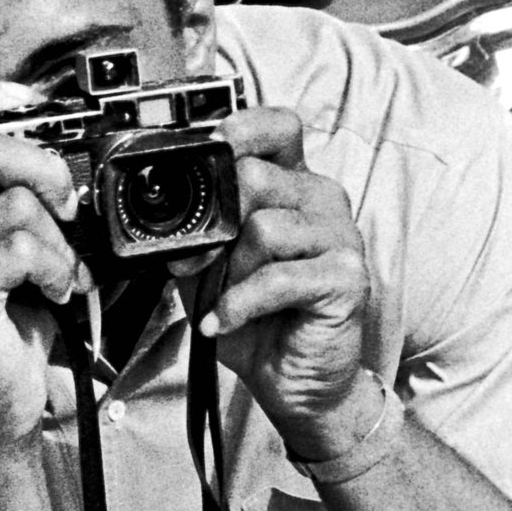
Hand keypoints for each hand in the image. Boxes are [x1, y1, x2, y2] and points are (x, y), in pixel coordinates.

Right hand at [0, 82, 86, 460]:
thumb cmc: (4, 327)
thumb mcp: (9, 251)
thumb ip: (18, 199)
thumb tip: (72, 158)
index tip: (31, 100)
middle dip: (45, 170)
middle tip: (68, 209)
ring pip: (15, 201)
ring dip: (60, 239)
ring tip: (61, 272)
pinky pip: (22, 247)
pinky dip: (59, 269)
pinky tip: (56, 293)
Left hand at [200, 110, 380, 456]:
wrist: (295, 383)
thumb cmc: (258, 320)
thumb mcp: (212, 267)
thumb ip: (198, 233)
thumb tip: (165, 216)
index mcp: (294, 185)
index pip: (277, 127)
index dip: (240, 129)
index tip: (206, 148)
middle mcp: (322, 200)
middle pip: (255, 176)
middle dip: (213, 225)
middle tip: (197, 265)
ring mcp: (340, 236)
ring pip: (263, 227)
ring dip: (229, 273)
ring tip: (226, 302)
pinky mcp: (346, 276)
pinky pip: (278, 276)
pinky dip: (240, 303)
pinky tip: (228, 321)